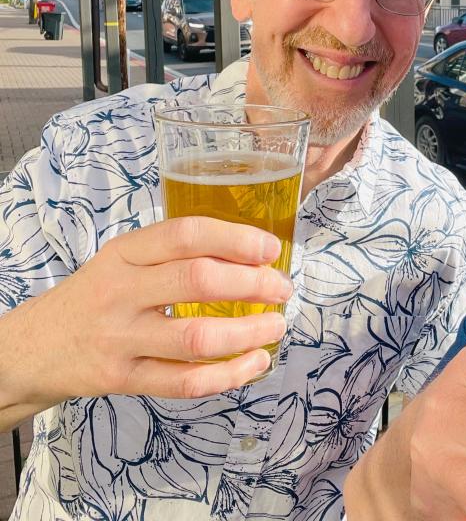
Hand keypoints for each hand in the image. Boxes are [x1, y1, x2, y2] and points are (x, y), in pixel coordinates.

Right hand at [7, 216, 292, 405]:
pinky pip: (184, 382)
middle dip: (252, 284)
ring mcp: (120, 338)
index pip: (185, 235)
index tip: (270, 249)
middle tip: (282, 288)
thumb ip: (174, 254)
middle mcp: (120, 291)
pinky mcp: (122, 379)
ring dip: (248, 333)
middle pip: (196, 281)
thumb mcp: (123, 260)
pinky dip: (228, 375)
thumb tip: (251, 255)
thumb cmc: (97, 297)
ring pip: (195, 338)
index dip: (235, 239)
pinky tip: (254, 363)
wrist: (32, 348)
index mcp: (124, 253)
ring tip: (276, 326)